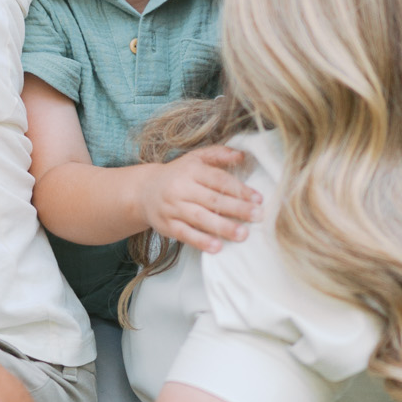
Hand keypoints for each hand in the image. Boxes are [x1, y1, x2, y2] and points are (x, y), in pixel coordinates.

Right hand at [140, 148, 261, 254]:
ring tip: (243, 234)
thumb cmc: (178, 174)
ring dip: (223, 227)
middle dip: (237, 209)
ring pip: (200, 218)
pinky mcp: (167, 226)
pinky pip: (185, 234)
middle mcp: (181, 188)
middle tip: (258, 216)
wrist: (143, 191)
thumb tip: (242, 155)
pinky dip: (201, 241)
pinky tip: (217, 247)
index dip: (239, 189)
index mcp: (191, 170)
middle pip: (212, 199)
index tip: (258, 199)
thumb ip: (218, 155)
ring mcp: (173, 208)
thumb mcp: (195, 158)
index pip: (218, 179)